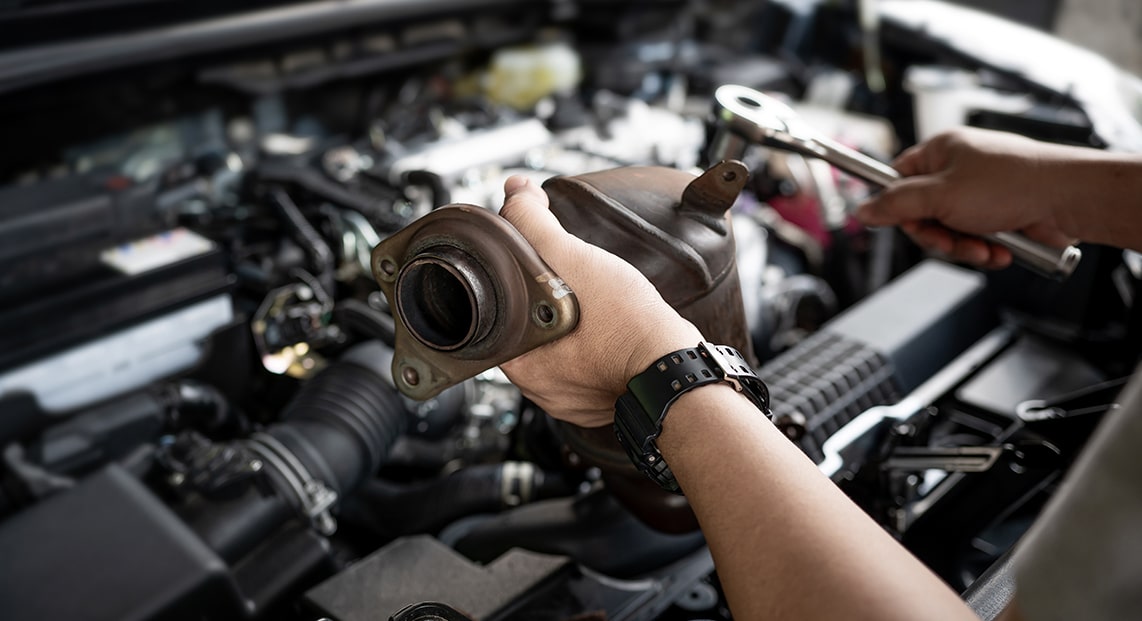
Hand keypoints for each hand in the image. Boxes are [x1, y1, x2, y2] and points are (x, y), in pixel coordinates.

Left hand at [497, 176, 702, 427]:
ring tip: (598, 305)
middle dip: (550, 302)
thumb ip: (537, 225)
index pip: (503, 313)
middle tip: (577, 285)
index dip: (520, 282)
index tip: (543, 269)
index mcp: (523, 366)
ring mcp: (571, 399)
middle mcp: (541, 390)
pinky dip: (598, 343)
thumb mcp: (575, 261)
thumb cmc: (632, 326)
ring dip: (576, 323)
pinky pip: (589, 363)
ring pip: (562, 347)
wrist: (681, 366)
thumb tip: (515, 192)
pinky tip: (612, 326)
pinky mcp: (599, 401)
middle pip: (532, 330)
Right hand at [856, 127, 1076, 268]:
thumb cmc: (1011, 184)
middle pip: (923, 213)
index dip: (896, 206)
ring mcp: (980, 193)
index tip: (897, 223)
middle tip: (950, 242)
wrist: (1067, 199)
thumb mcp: (940, 196)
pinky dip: (985, 248)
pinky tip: (999, 249)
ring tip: (985, 248)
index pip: (898, 179)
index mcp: (941, 152)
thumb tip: (862, 209)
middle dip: (938, 236)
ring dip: (964, 247)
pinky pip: (975, 238)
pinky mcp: (999, 214)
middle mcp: (959, 170)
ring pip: (949, 230)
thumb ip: (896, 205)